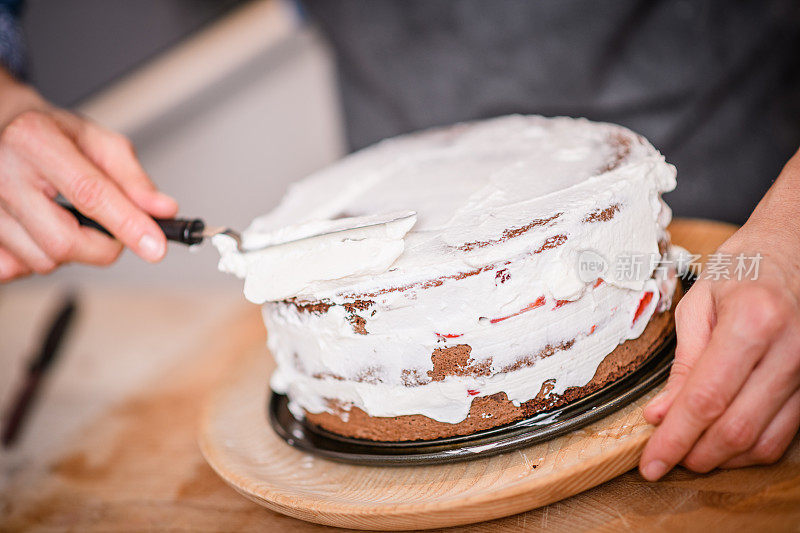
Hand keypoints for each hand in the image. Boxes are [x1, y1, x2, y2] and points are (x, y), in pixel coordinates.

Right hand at [0, 70, 177, 280]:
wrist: (5, 130)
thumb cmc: (53, 137)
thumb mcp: (100, 142)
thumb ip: (134, 179)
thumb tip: (162, 210)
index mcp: (35, 139)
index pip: (90, 193)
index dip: (127, 224)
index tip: (156, 246)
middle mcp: (1, 172)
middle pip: (63, 241)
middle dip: (102, 248)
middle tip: (114, 233)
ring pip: (43, 260)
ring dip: (72, 252)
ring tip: (70, 219)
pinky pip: (15, 269)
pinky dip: (40, 258)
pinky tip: (43, 231)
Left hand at [639, 152, 799, 479]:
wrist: (797, 246)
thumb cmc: (745, 265)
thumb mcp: (700, 302)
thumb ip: (682, 361)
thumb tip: (661, 413)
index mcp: (752, 322)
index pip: (705, 399)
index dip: (674, 438)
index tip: (649, 462)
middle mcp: (789, 351)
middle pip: (736, 428)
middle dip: (694, 455)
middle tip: (664, 459)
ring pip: (763, 441)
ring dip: (721, 458)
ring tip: (689, 451)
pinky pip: (784, 433)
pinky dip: (749, 448)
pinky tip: (722, 441)